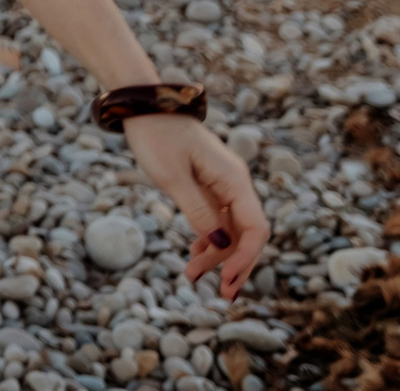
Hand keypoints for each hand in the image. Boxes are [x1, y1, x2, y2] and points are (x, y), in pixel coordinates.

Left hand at [124, 115, 269, 300]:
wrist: (143, 105)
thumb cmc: (156, 136)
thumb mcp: (172, 177)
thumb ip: (197, 211)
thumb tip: (219, 244)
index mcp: (235, 180)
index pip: (256, 229)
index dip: (245, 259)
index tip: (225, 281)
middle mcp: (236, 183)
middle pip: (248, 233)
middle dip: (235, 265)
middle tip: (220, 295)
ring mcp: (224, 183)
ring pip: (232, 228)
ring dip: (217, 255)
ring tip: (192, 275)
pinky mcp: (210, 183)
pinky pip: (219, 217)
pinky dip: (209, 237)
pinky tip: (195, 252)